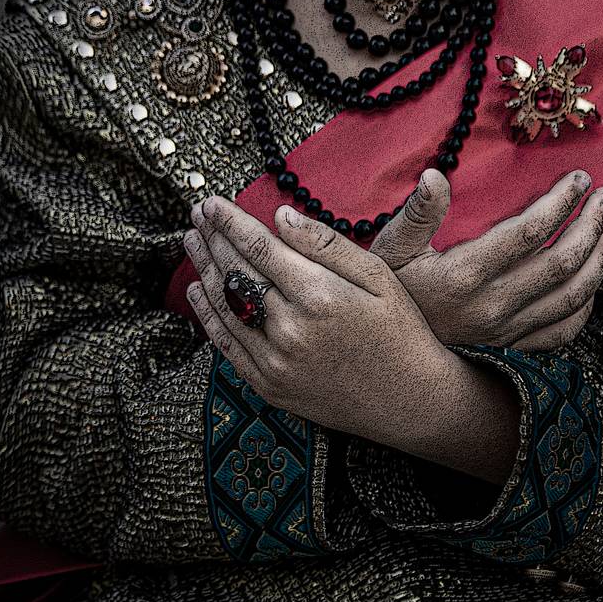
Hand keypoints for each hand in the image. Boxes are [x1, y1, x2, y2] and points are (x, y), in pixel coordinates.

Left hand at [182, 195, 456, 454]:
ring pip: (226, 307)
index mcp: (318, 295)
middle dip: (213, 239)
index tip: (212, 201)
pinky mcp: (270, 386)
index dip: (230, 222)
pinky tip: (197, 291)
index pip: (259, 248)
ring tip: (192, 242)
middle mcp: (290, 329)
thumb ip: (326, 244)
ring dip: (203, 271)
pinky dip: (208, 317)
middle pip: (236, 273)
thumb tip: (281, 215)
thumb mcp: (376, 276)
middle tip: (197, 214)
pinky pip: (227, 347)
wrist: (410, 399)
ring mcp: (276, 362)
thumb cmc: (400, 329)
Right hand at [369, 167, 602, 350]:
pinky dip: (586, 304)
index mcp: (465, 275)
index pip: (530, 232)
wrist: (384, 358)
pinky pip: (563, 330)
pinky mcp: (512, 349)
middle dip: (590, 224)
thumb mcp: (390, 250)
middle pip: (561, 262)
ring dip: (598, 259)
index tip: (579, 178)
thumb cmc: (388, 293)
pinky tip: (593, 279)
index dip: (560, 202)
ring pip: (571, 295)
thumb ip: (416, 214)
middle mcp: (493, 306)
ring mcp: (507, 332)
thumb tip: (434, 176)